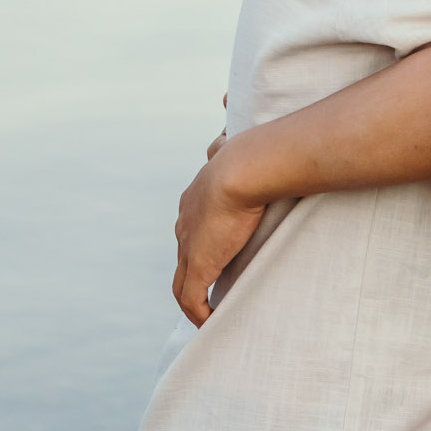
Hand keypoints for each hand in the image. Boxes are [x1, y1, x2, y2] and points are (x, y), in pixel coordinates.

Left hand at [173, 142, 267, 326]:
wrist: (243, 169)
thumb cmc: (249, 157)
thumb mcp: (234, 145)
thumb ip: (228, 139)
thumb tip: (226, 106)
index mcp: (193, 200)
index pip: (191, 228)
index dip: (202, 244)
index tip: (219, 253)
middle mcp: (185, 224)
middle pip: (183, 257)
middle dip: (195, 273)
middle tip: (213, 290)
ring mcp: (189, 246)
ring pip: (181, 283)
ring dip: (194, 300)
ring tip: (210, 314)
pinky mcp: (199, 265)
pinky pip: (191, 299)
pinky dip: (198, 314)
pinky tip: (210, 324)